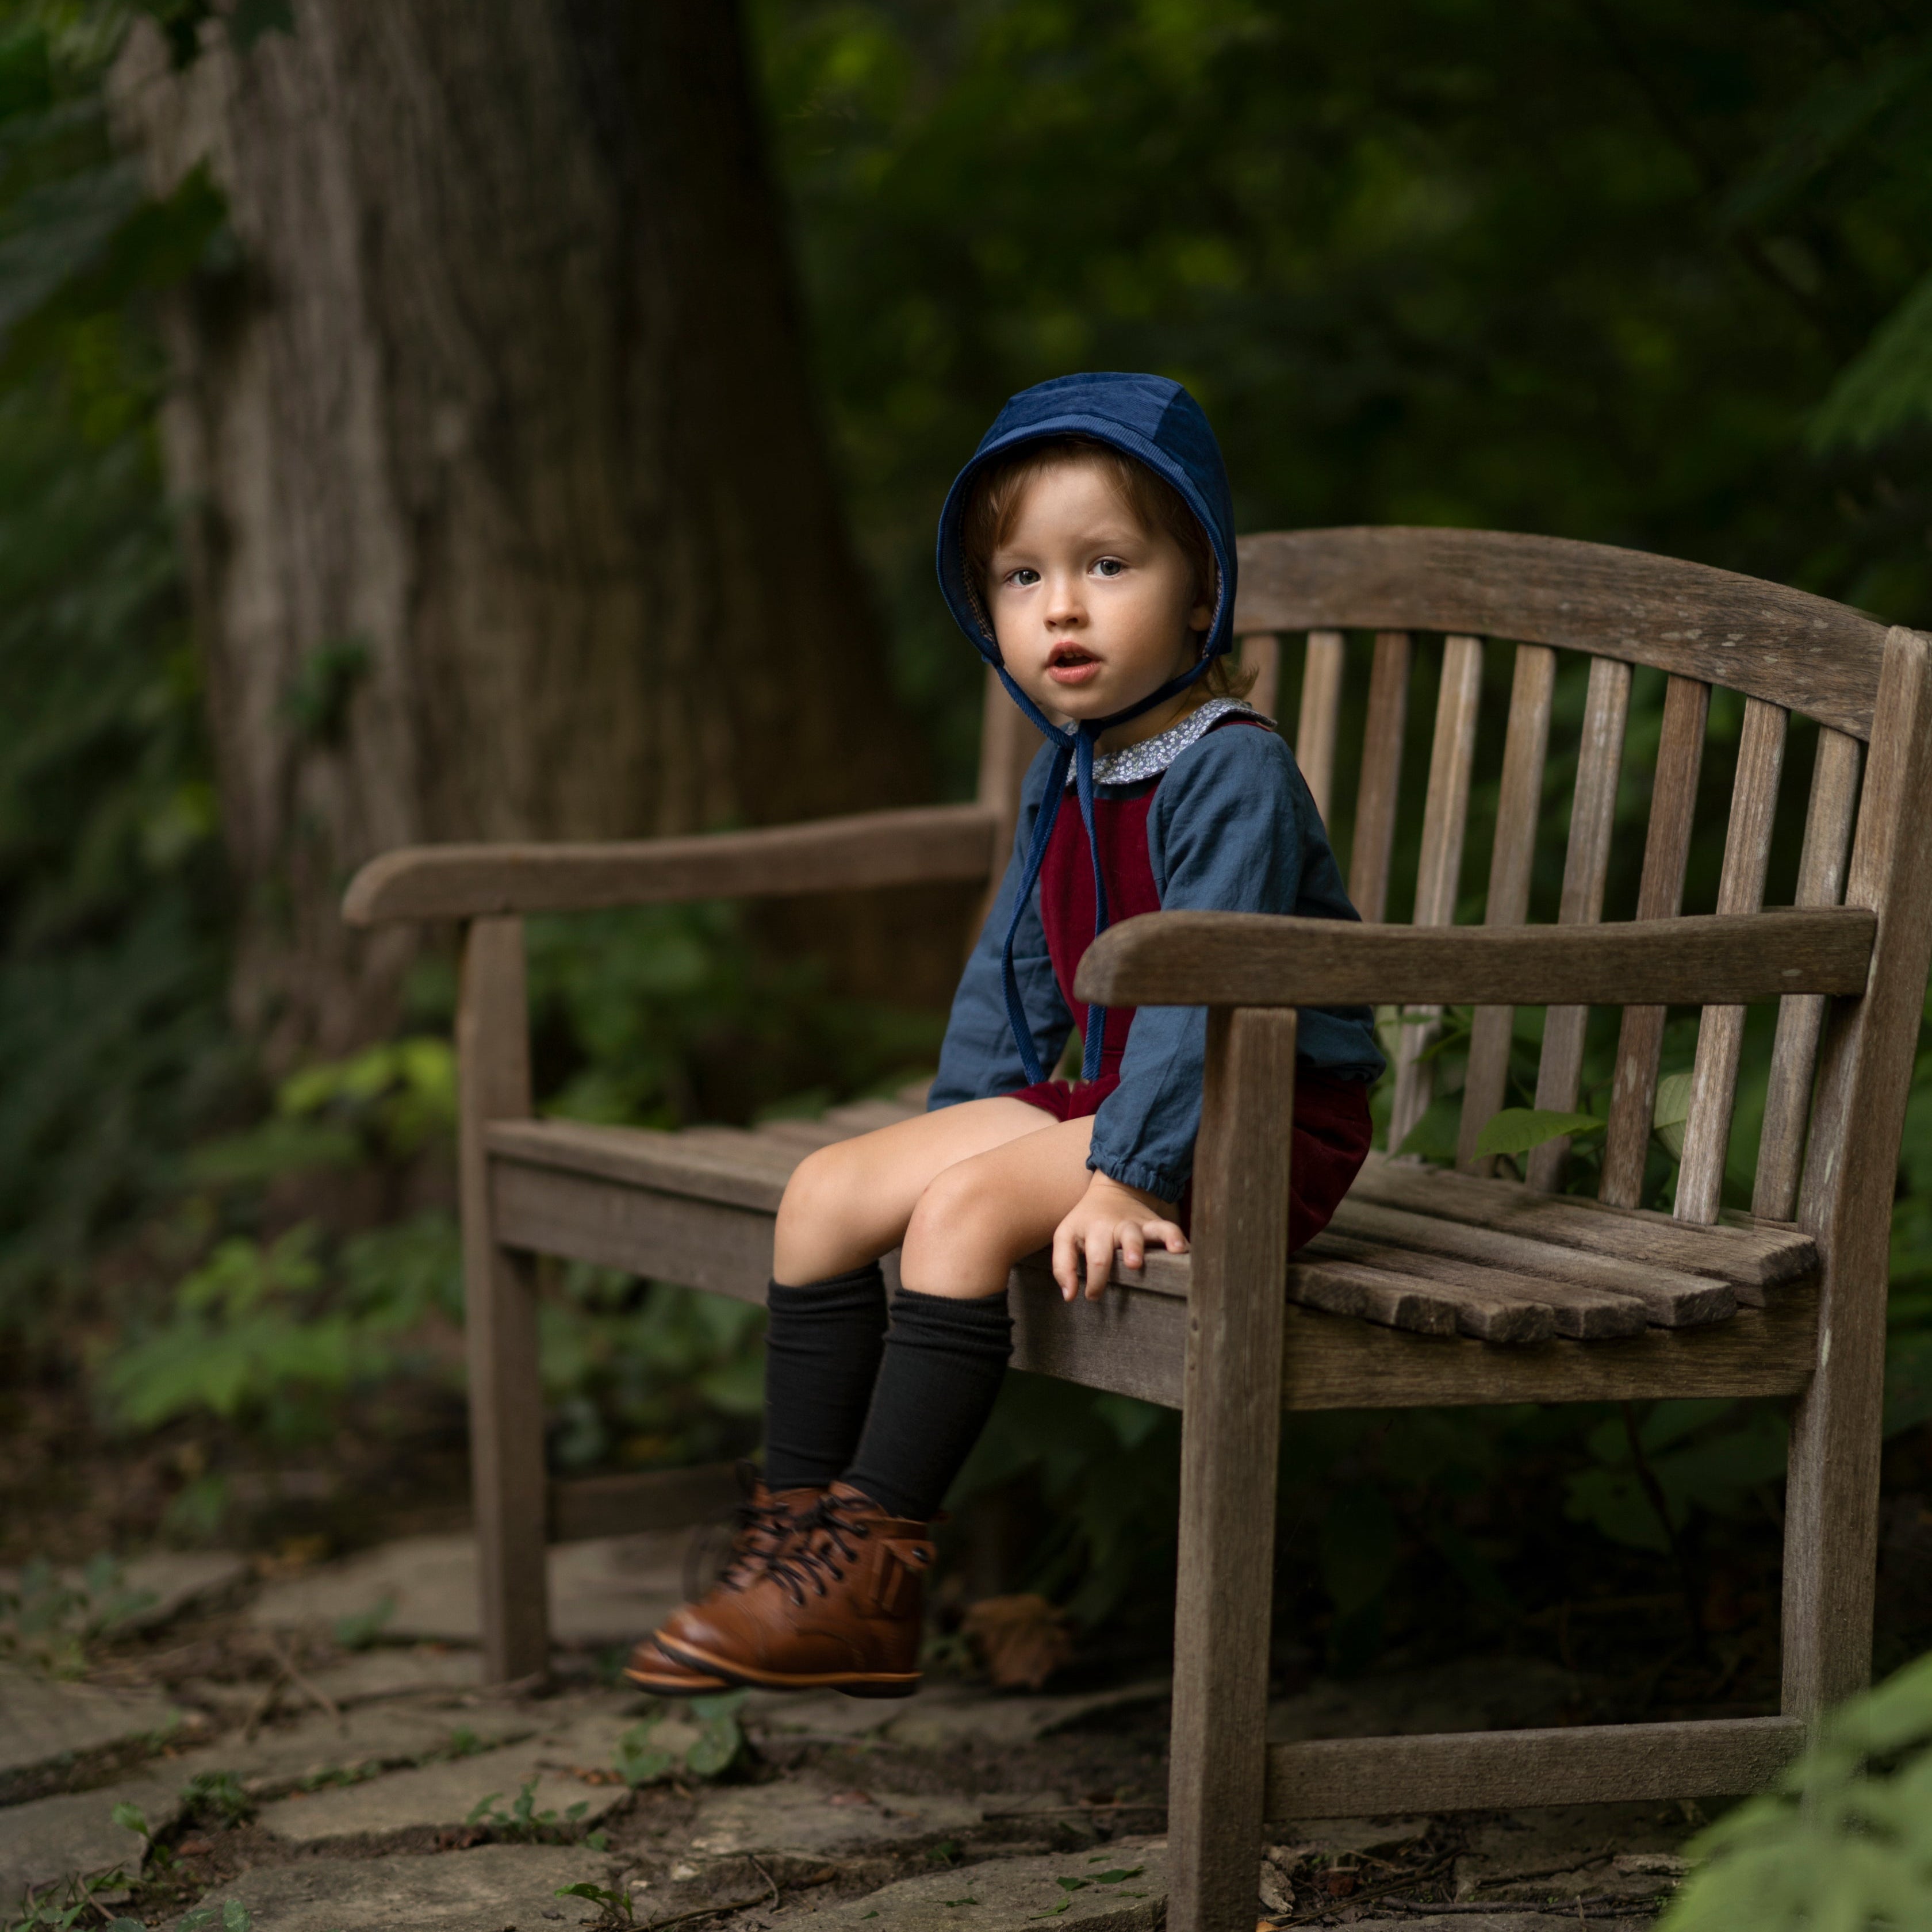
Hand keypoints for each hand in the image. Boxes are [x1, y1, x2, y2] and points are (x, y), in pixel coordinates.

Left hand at [1051, 1170, 1188, 1302]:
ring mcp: (1140, 1225)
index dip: (1095, 1280)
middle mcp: (1119, 1226)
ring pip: (1153, 1230)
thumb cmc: (1086, 1222)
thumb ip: (1063, 1266)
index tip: (1093, 1296)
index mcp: (1094, 1230)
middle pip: (1126, 1238)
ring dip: (1162, 1239)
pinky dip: (1178, 1239)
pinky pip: (1170, 1229)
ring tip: (1172, 1251)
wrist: (1112, 1191)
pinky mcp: (1156, 1224)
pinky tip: (1184, 1251)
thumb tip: (1070, 1296)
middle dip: (1132, 1251)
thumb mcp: (1065, 1237)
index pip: (1096, 1258)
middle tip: (1133, 1265)